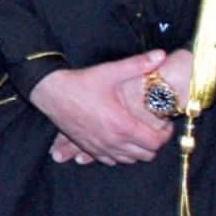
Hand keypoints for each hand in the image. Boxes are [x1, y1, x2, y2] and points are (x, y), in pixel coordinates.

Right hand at [31, 49, 172, 165]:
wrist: (50, 92)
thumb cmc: (81, 82)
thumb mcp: (110, 71)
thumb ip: (138, 64)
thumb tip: (161, 54)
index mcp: (122, 125)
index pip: (155, 143)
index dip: (165, 134)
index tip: (164, 123)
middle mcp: (112, 141)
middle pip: (145, 155)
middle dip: (153, 142)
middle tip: (152, 127)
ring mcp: (99, 147)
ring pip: (128, 160)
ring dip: (136, 149)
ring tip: (136, 132)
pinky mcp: (87, 147)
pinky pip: (110, 160)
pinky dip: (118, 154)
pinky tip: (117, 139)